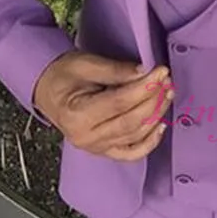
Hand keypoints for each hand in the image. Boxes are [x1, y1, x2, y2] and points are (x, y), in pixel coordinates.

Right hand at [33, 51, 172, 159]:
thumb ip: (116, 70)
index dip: (144, 87)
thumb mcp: (85, 64)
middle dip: (153, 100)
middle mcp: (85, 137)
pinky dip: (149, 143)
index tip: (161, 72)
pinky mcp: (104, 151)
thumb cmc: (63, 76)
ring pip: (135, 136)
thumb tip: (145, 73)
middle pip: (130, 121)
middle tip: (167, 81)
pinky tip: (161, 126)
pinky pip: (131, 153)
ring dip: (155, 115)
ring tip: (166, 94)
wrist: (49, 91)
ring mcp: (95, 148)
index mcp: (76, 115)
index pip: (119, 103)